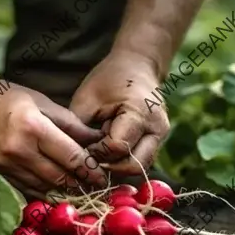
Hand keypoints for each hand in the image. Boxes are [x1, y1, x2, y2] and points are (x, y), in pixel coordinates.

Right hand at [0, 75, 107, 196]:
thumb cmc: (4, 96)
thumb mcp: (40, 101)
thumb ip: (69, 122)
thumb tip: (94, 138)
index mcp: (33, 127)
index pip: (70, 156)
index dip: (90, 169)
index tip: (103, 174)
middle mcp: (19, 150)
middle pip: (59, 176)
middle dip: (80, 183)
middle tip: (95, 185)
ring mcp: (5, 166)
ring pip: (44, 187)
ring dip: (63, 190)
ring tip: (79, 188)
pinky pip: (26, 189)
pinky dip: (43, 191)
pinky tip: (55, 190)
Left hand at [69, 51, 169, 174]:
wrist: (138, 65)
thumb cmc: (109, 79)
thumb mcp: (87, 99)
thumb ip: (79, 130)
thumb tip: (73, 158)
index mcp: (139, 112)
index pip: (117, 148)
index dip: (97, 153)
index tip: (82, 146)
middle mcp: (157, 128)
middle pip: (134, 166)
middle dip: (109, 167)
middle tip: (90, 158)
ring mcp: (161, 137)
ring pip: (140, 168)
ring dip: (117, 167)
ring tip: (100, 154)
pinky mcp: (158, 142)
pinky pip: (141, 161)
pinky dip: (123, 163)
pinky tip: (109, 152)